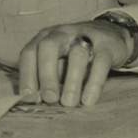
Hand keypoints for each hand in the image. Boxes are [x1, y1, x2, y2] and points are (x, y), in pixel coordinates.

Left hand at [18, 20, 132, 106]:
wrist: (110, 35)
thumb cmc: (74, 53)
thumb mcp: (57, 59)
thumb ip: (46, 75)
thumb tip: (36, 99)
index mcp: (44, 37)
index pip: (29, 52)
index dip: (26, 74)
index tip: (28, 97)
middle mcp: (61, 34)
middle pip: (48, 48)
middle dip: (46, 75)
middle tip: (49, 99)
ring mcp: (85, 37)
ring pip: (77, 55)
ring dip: (71, 81)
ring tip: (68, 103)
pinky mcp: (106, 47)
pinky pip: (100, 63)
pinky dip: (94, 83)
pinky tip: (88, 101)